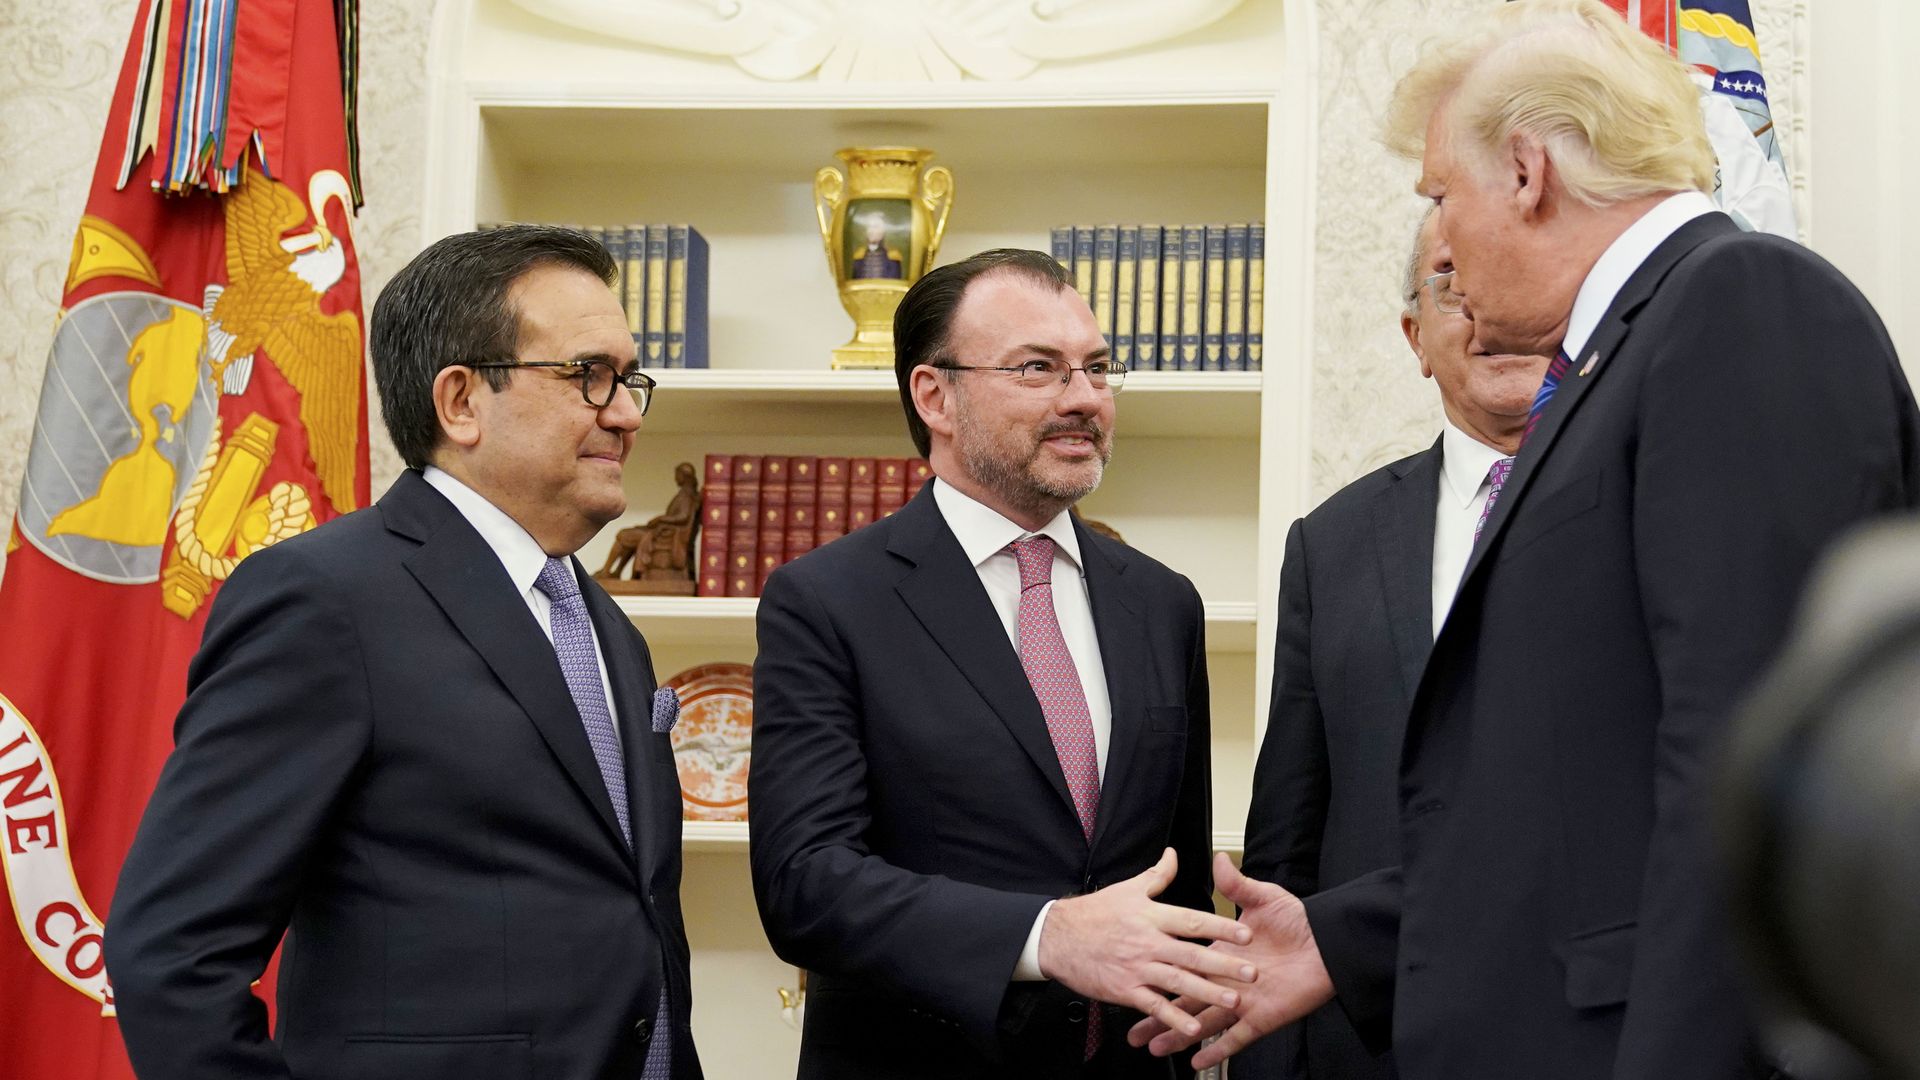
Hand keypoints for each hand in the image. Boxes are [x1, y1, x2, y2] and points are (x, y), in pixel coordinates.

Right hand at [1037, 848, 1257, 1038]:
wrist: (1057, 937)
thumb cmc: (1093, 913)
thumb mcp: (1127, 889)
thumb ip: (1157, 875)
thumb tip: (1174, 854)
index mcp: (1151, 916)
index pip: (1192, 921)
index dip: (1220, 928)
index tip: (1245, 934)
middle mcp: (1148, 942)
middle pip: (1192, 954)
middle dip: (1224, 964)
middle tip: (1252, 972)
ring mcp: (1137, 967)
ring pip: (1178, 981)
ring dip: (1207, 993)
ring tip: (1233, 1001)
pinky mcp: (1125, 989)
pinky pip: (1154, 1005)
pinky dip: (1173, 1017)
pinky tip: (1192, 1027)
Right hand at [1127, 853, 1334, 1068]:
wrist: (1331, 944)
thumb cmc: (1299, 921)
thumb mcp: (1262, 898)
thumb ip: (1237, 885)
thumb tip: (1218, 859)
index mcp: (1221, 954)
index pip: (1183, 966)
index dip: (1159, 973)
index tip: (1134, 978)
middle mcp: (1226, 981)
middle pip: (1183, 1000)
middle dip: (1157, 1017)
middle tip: (1133, 1031)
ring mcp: (1242, 1002)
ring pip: (1202, 1023)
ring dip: (1178, 1036)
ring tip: (1154, 1049)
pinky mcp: (1261, 1018)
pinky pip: (1235, 1039)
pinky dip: (1216, 1051)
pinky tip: (1197, 1062)